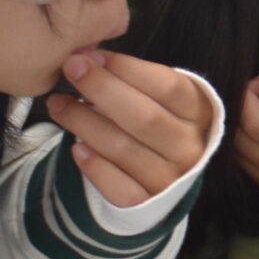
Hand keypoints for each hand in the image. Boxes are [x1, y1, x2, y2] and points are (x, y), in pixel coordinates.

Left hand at [46, 49, 217, 208]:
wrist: (172, 174)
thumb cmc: (161, 122)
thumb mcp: (164, 98)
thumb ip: (137, 78)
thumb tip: (90, 55)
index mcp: (200, 114)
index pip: (168, 87)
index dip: (129, 69)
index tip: (94, 55)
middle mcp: (190, 147)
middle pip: (144, 117)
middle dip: (102, 89)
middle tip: (70, 70)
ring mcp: (171, 178)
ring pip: (124, 149)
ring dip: (84, 123)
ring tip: (58, 104)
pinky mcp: (147, 203)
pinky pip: (118, 187)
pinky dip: (95, 167)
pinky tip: (76, 147)